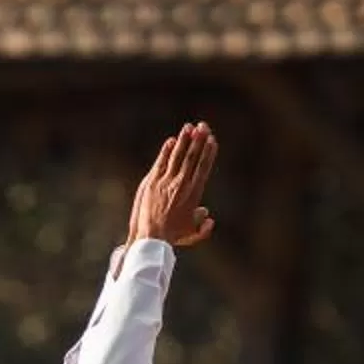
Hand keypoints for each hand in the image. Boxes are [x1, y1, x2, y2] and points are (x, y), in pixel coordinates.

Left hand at [124, 122, 218, 249]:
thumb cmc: (172, 238)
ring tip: (189, 127)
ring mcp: (165, 182)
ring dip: (184, 140)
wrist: (150, 237)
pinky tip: (171, 140)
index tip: (213, 140)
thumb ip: (203, 227)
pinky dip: (166, 151)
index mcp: (193, 193)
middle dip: (199, 140)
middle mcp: (181, 184)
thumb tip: (207, 214)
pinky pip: (161, 162)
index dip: (208, 152)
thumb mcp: (192, 234)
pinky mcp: (151, 182)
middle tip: (204, 126)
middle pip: (192, 157)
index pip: (203, 168)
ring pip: (177, 156)